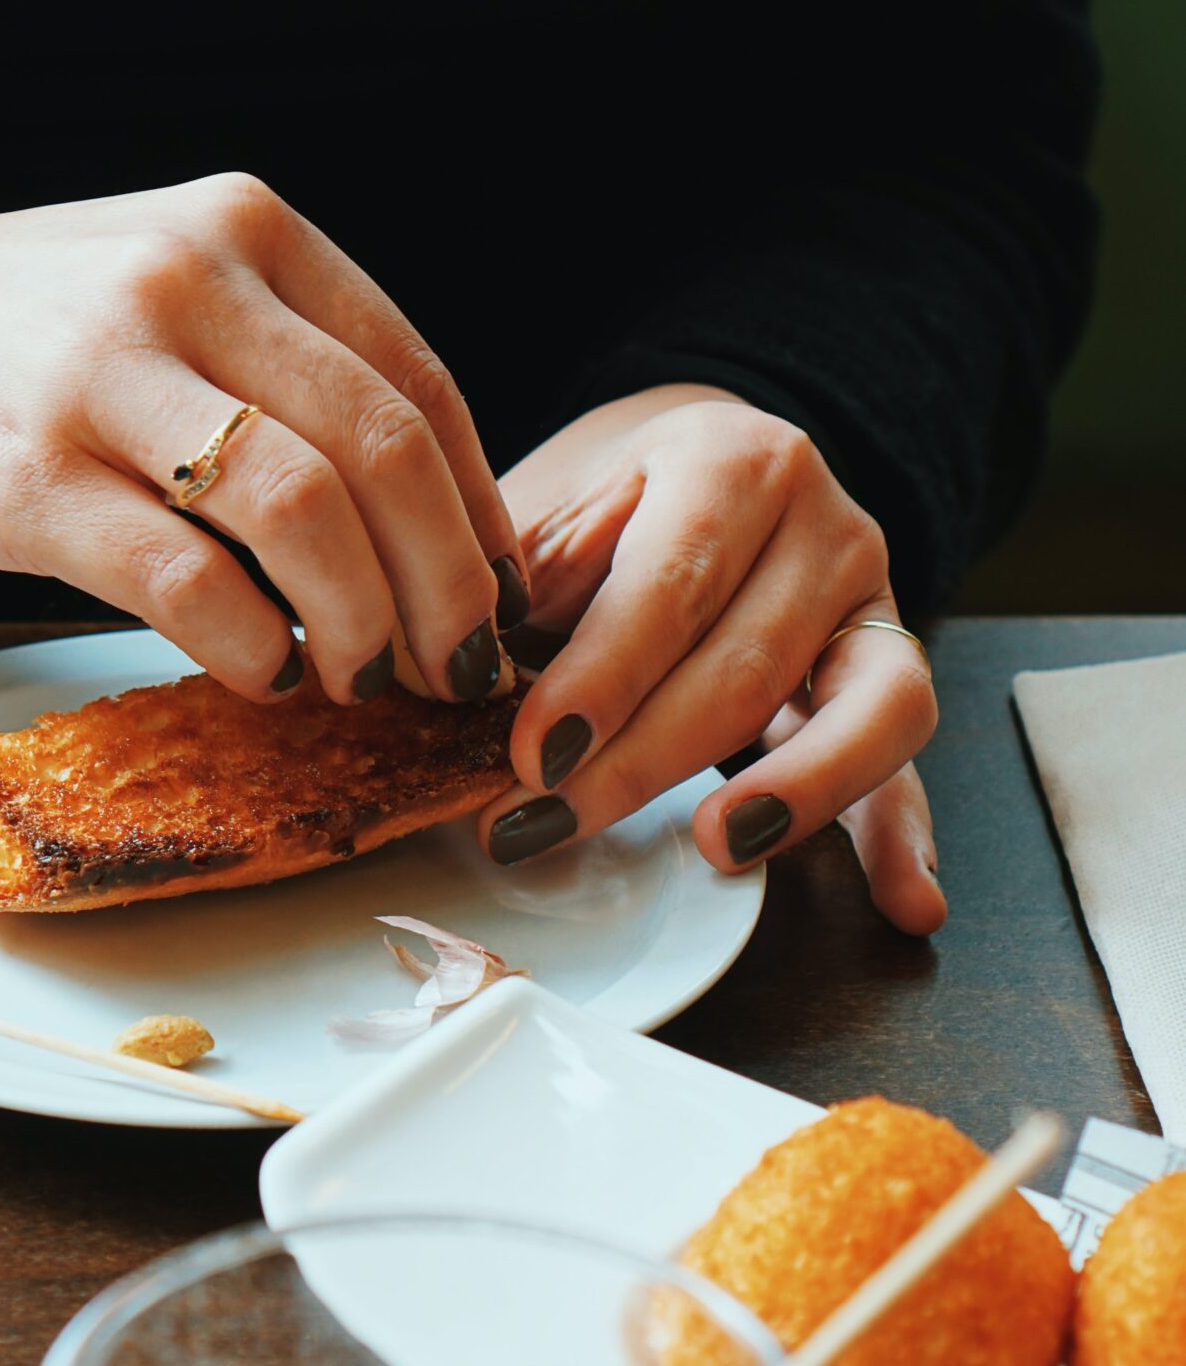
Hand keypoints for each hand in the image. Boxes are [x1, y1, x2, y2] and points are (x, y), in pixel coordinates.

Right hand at [0, 175, 527, 702]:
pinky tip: (262, 670)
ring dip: (364, 622)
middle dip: (450, 587)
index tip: (499, 598)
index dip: (479, 512)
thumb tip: (428, 518)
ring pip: (305, 513)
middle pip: (384, 453)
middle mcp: (184, 278)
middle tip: (458, 668)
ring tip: (363, 677)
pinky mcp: (28, 476)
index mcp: (245, 228)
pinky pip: (189, 580)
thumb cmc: (9, 333)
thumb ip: (284, 361)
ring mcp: (102, 373)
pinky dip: (253, 645)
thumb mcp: (162, 287)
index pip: (417, 383)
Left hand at [480, 388, 945, 933]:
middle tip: (549, 823)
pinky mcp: (892, 674)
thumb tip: (460, 683)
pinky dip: (905, 833)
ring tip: (718, 848)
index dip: (604, 678)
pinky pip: (906, 758)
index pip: (675, 581)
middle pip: (751, 663)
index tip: (534, 755)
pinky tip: (906, 902)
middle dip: (644, 761)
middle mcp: (825, 522)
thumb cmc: (606, 504)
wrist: (699, 469)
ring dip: (793, 795)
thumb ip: (515, 585)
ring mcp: (874, 602)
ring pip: (863, 706)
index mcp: (733, 462)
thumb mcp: (550, 505)